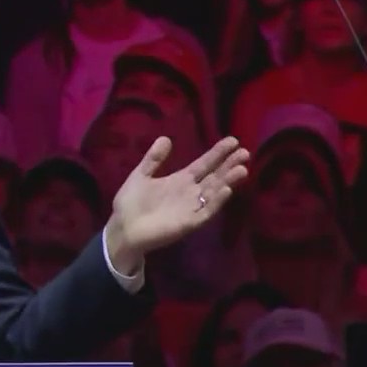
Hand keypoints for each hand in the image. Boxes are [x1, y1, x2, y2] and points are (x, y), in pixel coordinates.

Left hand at [105, 136, 249, 272]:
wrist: (121, 228)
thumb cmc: (130, 204)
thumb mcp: (140, 176)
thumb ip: (153, 159)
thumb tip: (165, 138)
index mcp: (180, 180)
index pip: (204, 164)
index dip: (217, 153)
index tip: (233, 140)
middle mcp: (190, 193)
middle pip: (214, 177)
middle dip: (229, 165)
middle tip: (245, 152)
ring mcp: (191, 208)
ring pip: (214, 193)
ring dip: (228, 181)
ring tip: (241, 169)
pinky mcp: (188, 223)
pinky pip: (206, 212)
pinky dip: (216, 202)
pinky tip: (226, 190)